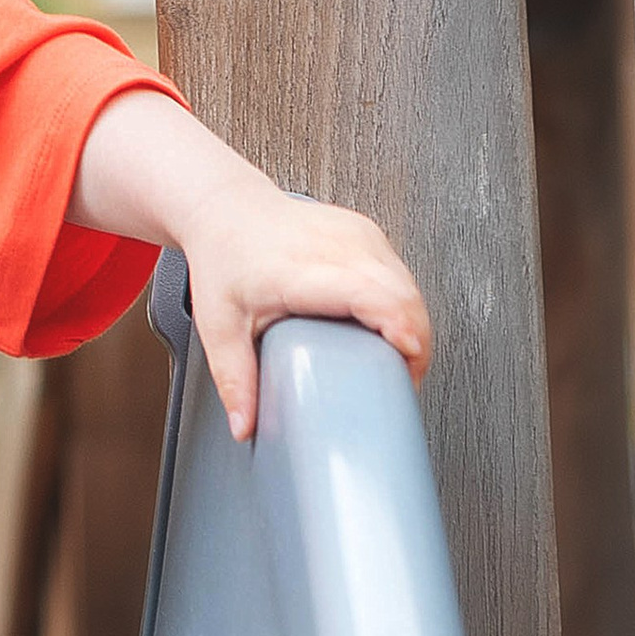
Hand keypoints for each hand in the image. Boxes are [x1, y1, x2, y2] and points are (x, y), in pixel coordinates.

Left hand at [73, 88, 430, 441]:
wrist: (226, 209)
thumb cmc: (224, 259)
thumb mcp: (220, 326)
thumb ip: (234, 379)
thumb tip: (244, 426)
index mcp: (301, 269)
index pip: (370, 293)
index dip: (400, 326)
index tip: (409, 361)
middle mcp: (335, 245)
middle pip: (402, 294)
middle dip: (414, 344)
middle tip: (399, 382)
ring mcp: (356, 235)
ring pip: (408, 285)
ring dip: (412, 325)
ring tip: (394, 360)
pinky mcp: (368, 233)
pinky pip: (401, 274)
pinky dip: (403, 305)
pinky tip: (388, 326)